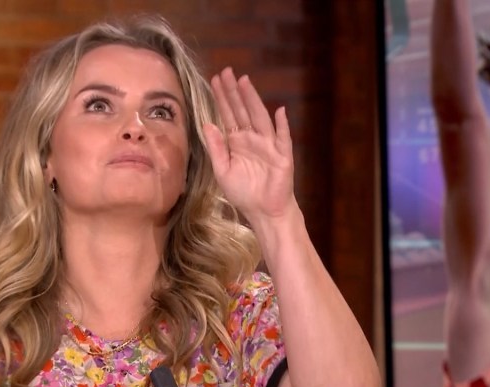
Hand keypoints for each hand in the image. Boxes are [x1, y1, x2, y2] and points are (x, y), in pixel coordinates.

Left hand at [204, 67, 296, 231]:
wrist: (264, 212)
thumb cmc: (244, 193)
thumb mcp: (222, 171)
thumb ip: (215, 148)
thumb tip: (207, 124)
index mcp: (237, 142)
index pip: (228, 115)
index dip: (222, 98)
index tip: (214, 80)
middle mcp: (252, 139)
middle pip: (242, 110)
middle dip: (234, 92)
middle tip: (226, 71)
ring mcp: (268, 145)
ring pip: (259, 117)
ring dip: (253, 100)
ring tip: (244, 82)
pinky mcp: (282, 156)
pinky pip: (283, 138)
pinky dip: (282, 125)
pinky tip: (279, 111)